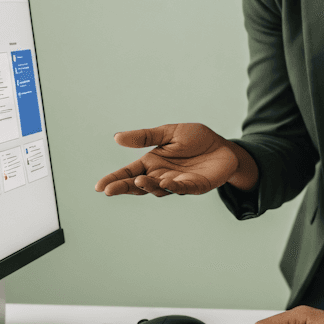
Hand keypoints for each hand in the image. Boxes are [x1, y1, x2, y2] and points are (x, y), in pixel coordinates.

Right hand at [94, 123, 257, 196]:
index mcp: (152, 163)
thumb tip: (116, 137)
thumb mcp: (168, 133)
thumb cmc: (196, 139)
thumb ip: (145, 136)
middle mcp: (161, 176)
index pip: (129, 173)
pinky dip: (176, 187)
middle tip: (109, 190)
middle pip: (139, 185)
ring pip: (159, 189)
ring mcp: (178, 183)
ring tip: (139, 181)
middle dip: (124, 187)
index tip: (99, 186)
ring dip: (149, 186)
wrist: (223, 147)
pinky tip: (167, 182)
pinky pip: (184, 188)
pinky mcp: (196, 186)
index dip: (115, 179)